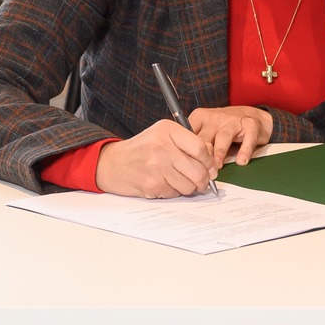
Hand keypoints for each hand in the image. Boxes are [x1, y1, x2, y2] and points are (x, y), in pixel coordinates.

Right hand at [93, 119, 219, 197]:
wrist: (111, 163)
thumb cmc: (141, 149)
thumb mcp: (162, 136)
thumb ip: (187, 144)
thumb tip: (212, 166)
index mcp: (167, 130)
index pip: (200, 148)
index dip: (208, 161)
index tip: (210, 167)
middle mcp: (162, 146)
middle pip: (198, 170)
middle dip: (204, 180)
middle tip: (202, 182)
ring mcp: (156, 166)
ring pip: (189, 185)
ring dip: (189, 188)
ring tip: (179, 181)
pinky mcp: (152, 184)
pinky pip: (175, 193)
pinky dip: (173, 192)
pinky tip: (163, 183)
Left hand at [188, 105, 272, 166]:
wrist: (252, 115)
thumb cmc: (225, 126)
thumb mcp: (206, 129)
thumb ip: (196, 143)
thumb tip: (185, 164)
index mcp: (201, 117)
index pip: (189, 133)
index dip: (187, 151)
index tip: (187, 166)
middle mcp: (216, 117)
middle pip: (205, 137)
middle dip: (202, 155)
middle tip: (200, 171)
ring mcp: (234, 120)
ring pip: (223, 136)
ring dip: (219, 152)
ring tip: (217, 166)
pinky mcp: (251, 125)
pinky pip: (248, 138)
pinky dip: (244, 150)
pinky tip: (241, 161)